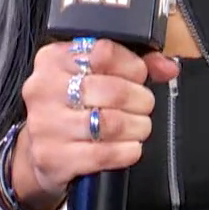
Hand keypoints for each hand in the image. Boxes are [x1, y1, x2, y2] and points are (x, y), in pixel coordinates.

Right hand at [15, 39, 178, 206]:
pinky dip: (126, 151)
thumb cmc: (72, 109)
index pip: (104, 52)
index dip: (132, 66)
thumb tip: (168, 67)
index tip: (139, 77)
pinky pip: (104, 154)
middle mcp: (43, 88)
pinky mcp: (53, 157)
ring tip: (138, 126)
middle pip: (111, 89)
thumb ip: (133, 66)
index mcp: (52, 59)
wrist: (40, 154)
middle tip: (143, 106)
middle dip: (140, 100)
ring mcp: (45, 124)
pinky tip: (129, 148)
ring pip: (111, 123)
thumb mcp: (94, 77)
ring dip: (137, 126)